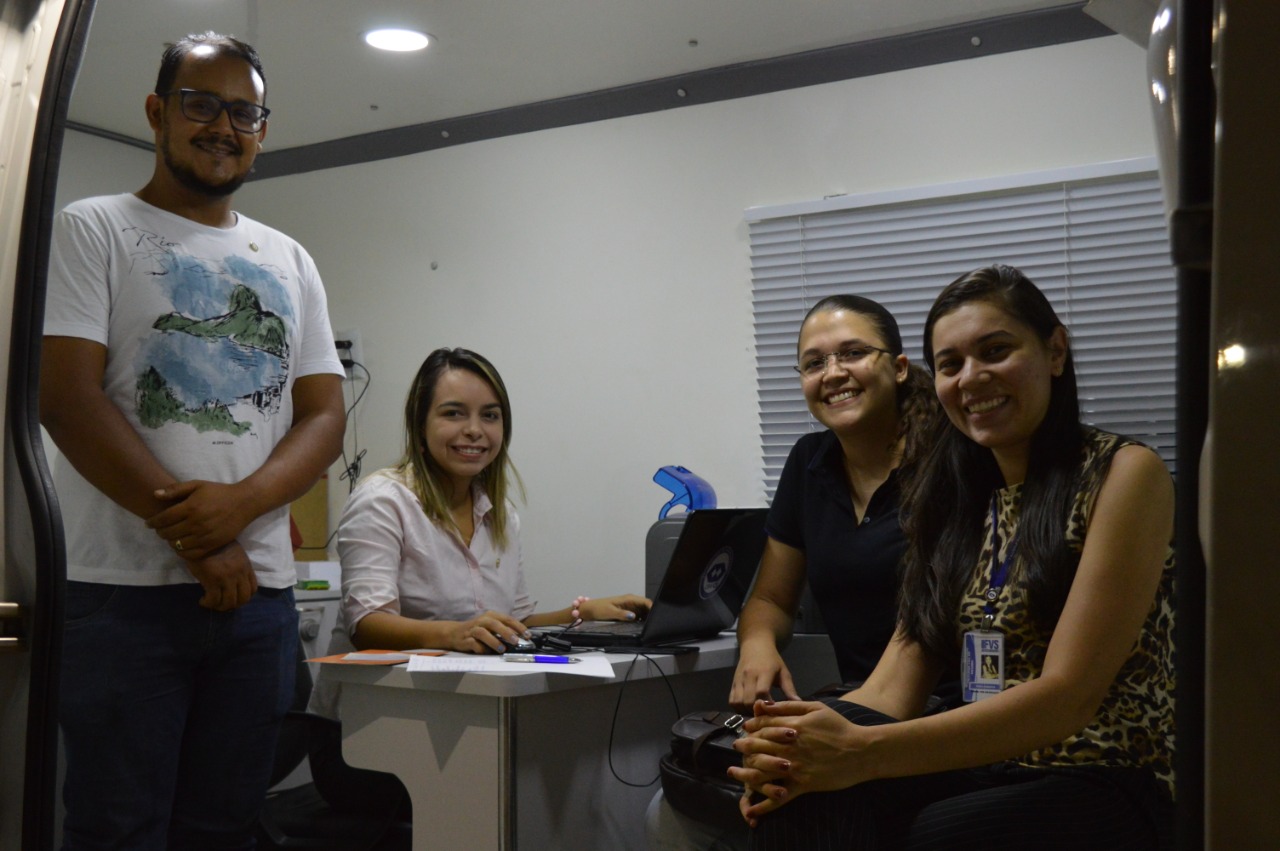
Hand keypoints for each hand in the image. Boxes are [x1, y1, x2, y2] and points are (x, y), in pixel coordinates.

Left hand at [146, 480, 254, 558]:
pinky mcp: (212, 545)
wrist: (244, 503)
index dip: (152, 522)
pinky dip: (182, 551)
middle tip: (160, 530)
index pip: (163, 519)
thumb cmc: (219, 492)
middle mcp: (196, 523)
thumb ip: (176, 489)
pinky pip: (191, 554)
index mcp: (190, 507)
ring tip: (170, 537)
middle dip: (160, 532)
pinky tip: (181, 545)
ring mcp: (204, 536)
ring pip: (177, 545)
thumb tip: (155, 494)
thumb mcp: (198, 485)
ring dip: (170, 542)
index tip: (148, 523)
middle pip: (168, 533)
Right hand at [186, 541, 257, 610]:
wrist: (200, 537)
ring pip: (229, 602)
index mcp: (246, 566)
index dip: (243, 597)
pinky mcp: (212, 580)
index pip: (253, 589)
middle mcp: (239, 573)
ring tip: (211, 603)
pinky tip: (202, 600)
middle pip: (243, 599)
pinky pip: (213, 600)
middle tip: (222, 604)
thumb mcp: (234, 554)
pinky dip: (208, 604)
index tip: (233, 598)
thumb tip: (234, 583)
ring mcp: (227, 578)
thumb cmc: (215, 545)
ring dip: (220, 607)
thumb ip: (238, 568)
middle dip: (233, 605)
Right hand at [453, 610, 530, 652]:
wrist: (454, 633)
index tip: (527, 635)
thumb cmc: (477, 630)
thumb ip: (504, 631)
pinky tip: (485, 652)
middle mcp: (482, 620)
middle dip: (507, 633)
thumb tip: (520, 639)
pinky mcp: (465, 639)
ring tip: (502, 649)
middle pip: (495, 624)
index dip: (518, 627)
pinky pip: (473, 644)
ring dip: (494, 641)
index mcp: (491, 616)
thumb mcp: (491, 627)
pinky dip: (480, 648)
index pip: (507, 619)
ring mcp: (473, 629)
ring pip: (483, 633)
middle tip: (516, 641)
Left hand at [577, 594, 650, 622]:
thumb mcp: (610, 611)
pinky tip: (643, 626)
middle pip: (646, 606)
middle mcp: (631, 602)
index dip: (652, 607)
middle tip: (655, 623)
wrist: (590, 610)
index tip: (657, 616)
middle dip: (652, 613)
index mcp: (629, 599)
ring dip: (647, 617)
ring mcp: (629, 607)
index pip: (645, 602)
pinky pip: (638, 616)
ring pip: (643, 612)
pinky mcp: (627, 612)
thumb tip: (634, 616)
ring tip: (651, 626)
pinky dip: (641, 620)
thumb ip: (622, 614)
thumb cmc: (599, 609)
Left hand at [728, 699, 866, 820]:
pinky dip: (763, 805)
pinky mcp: (803, 785)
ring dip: (744, 774)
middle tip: (737, 747)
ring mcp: (795, 767)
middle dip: (743, 746)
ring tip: (735, 773)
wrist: (861, 751)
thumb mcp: (816, 708)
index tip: (745, 729)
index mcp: (791, 727)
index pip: (762, 726)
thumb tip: (763, 704)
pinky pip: (779, 798)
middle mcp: (789, 748)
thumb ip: (788, 705)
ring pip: (761, 772)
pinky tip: (751, 810)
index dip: (751, 727)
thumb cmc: (839, 727)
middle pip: (757, 747)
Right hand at [730, 642, 799, 710]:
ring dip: (746, 711)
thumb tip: (798, 704)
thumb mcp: (783, 672)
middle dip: (756, 711)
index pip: (761, 691)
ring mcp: (739, 680)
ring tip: (756, 713)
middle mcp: (749, 676)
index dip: (766, 704)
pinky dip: (738, 708)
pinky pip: (731, 701)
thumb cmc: (772, 660)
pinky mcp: (733, 683)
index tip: (773, 711)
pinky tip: (747, 709)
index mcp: (764, 672)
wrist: (755, 646)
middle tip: (765, 715)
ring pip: (738, 702)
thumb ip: (789, 689)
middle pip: (748, 700)